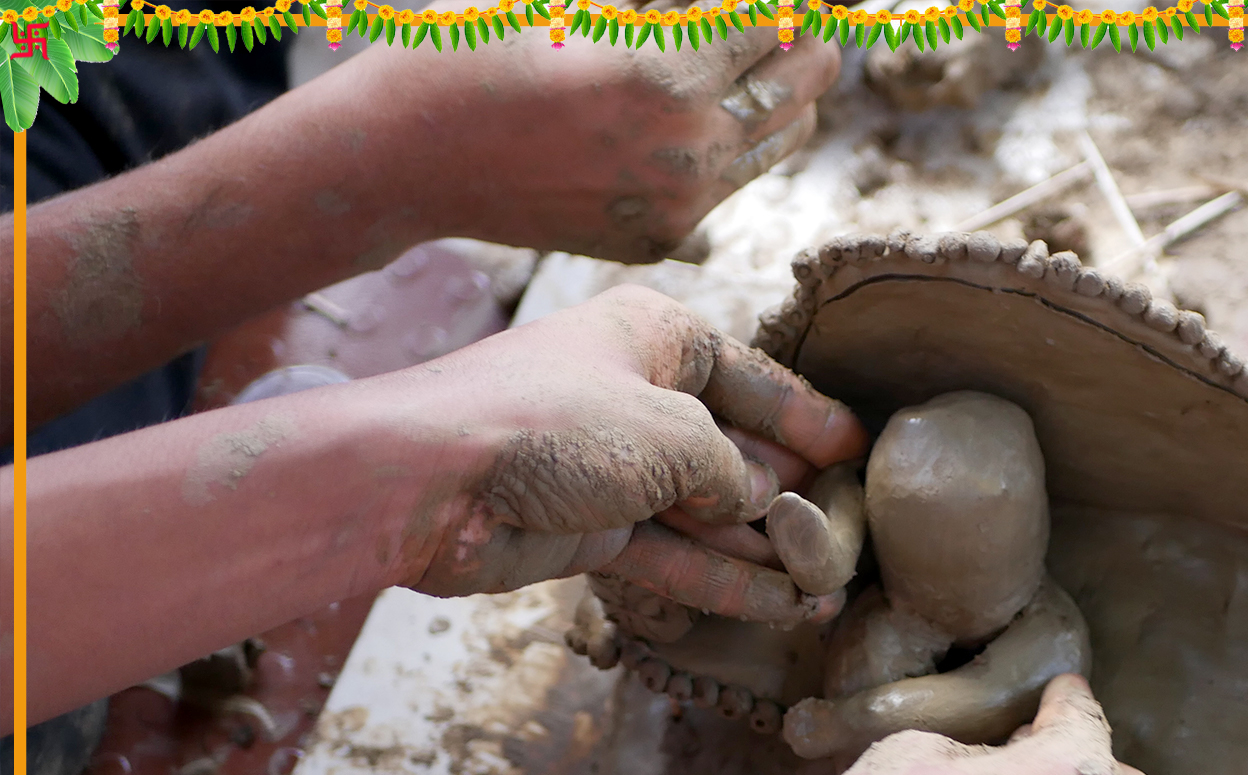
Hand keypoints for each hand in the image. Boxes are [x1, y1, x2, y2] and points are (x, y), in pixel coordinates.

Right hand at [343, 3, 840, 263]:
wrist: (406, 157)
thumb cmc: (471, 51)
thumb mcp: (571, 2)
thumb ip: (665, 4)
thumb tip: (728, 6)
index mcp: (668, 75)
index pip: (777, 22)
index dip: (787, 0)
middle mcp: (688, 150)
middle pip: (802, 83)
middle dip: (806, 39)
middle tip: (797, 19)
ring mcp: (680, 207)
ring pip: (779, 142)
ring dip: (784, 94)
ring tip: (762, 61)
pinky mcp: (661, 241)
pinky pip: (729, 186)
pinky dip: (733, 143)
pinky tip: (705, 112)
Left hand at [394, 282, 866, 623]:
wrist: (427, 481)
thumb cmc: (553, 423)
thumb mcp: (674, 434)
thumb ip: (732, 471)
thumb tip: (758, 504)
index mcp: (656, 338)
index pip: (753, 377)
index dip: (809, 416)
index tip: (860, 448)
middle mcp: (637, 397)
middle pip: (734, 449)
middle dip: (791, 493)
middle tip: (852, 531)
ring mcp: (612, 468)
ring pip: (706, 512)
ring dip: (764, 550)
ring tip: (829, 583)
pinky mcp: (590, 530)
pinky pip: (673, 555)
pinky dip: (723, 580)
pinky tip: (781, 605)